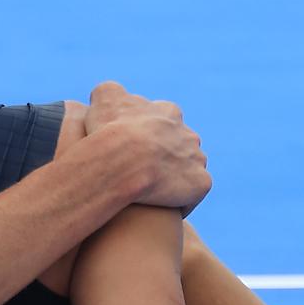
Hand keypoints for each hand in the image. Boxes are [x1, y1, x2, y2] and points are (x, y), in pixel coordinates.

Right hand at [84, 81, 208, 212]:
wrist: (126, 160)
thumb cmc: (110, 130)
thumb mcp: (103, 99)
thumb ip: (108, 93)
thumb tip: (108, 95)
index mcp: (167, 112)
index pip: (164, 119)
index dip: (149, 133)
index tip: (133, 146)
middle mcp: (188, 133)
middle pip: (180, 145)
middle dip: (166, 156)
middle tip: (142, 172)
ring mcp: (197, 159)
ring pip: (188, 170)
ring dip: (175, 179)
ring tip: (151, 195)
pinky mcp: (200, 184)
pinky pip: (191, 196)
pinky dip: (178, 203)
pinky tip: (159, 211)